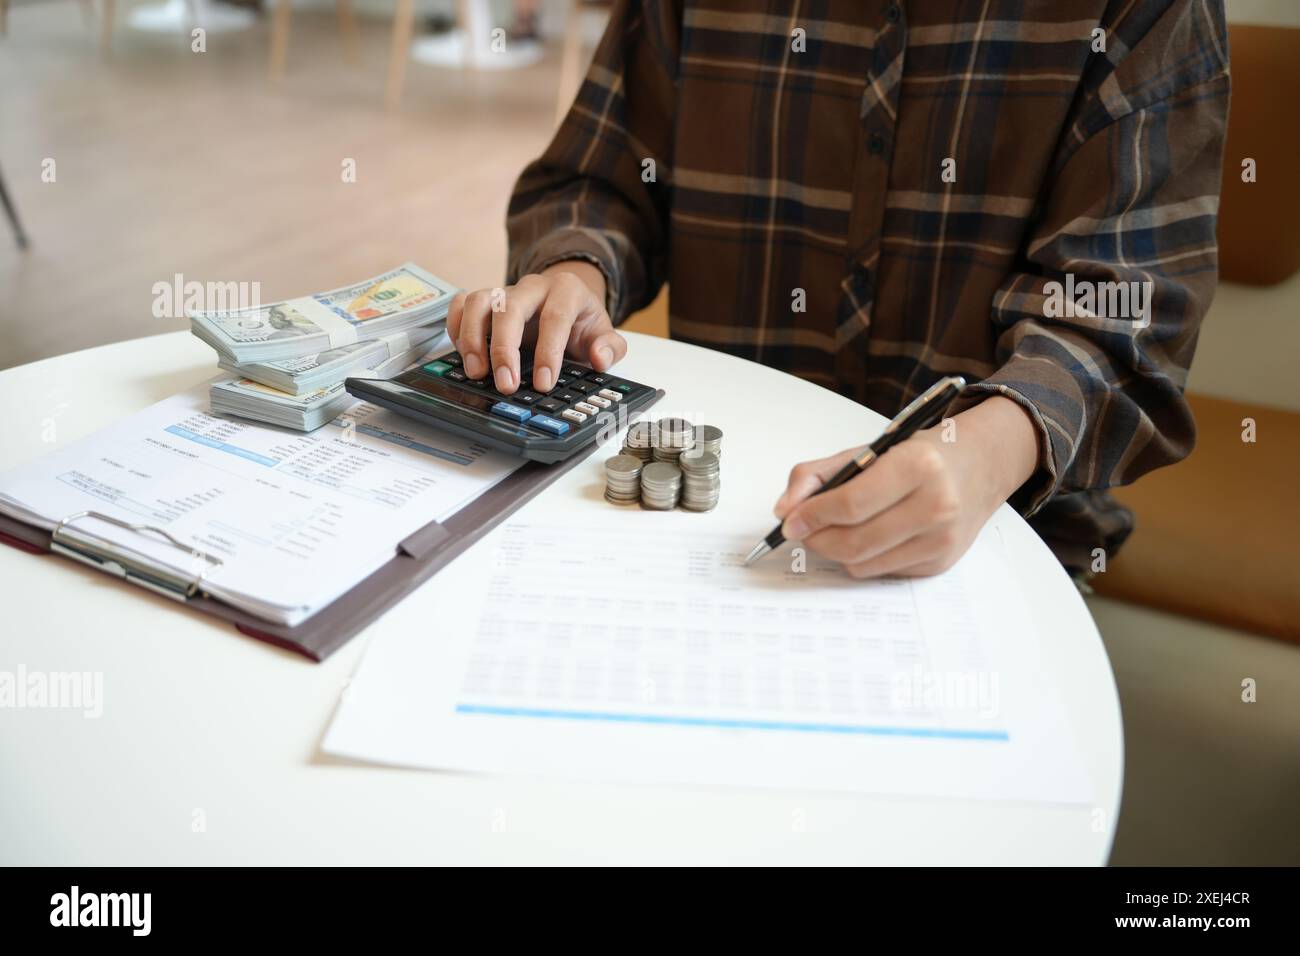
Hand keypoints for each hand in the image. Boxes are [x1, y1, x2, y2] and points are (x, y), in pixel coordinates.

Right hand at [447, 261, 625, 393]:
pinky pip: (461, 304)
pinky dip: (455, 327)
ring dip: (472, 338)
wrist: (565, 301)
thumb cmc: (580, 322)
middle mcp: (531, 286)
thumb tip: (599, 357)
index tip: (543, 383)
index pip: (555, 318)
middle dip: (503, 349)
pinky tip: (462, 354)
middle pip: (509, 308)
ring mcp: (504, 291)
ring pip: (478, 301)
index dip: (548, 352)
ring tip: (476, 373)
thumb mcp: (603, 333)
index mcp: (566, 290)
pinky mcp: (484, 300)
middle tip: (505, 384)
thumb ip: (610, 347)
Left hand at [771, 396, 1039, 577]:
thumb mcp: (867, 450)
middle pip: (854, 542)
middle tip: (802, 530)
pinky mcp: (940, 563)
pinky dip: (862, 559)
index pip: (851, 504)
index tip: (789, 521)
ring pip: (863, 564)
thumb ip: (817, 475)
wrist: (978, 467)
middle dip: (816, 540)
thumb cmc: (918, 456)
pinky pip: (881, 572)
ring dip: (834, 552)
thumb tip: (785, 510)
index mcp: (917, 466)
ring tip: (830, 531)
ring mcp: (941, 539)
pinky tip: (866, 536)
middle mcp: (936, 505)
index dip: (812, 517)